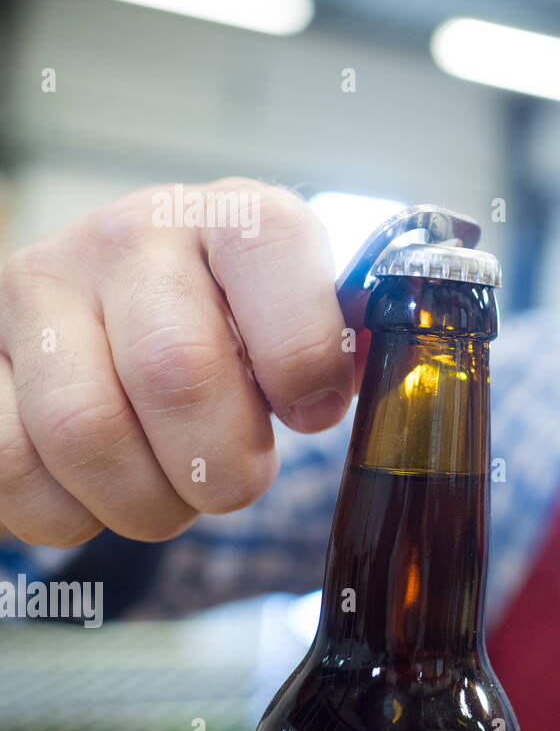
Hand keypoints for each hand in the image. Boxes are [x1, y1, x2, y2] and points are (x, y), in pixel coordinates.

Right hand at [0, 178, 353, 546]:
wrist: (135, 301)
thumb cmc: (243, 326)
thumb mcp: (308, 317)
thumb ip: (342, 348)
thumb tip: (354, 404)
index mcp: (236, 216)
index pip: (275, 263)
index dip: (303, 364)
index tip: (312, 414)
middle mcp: (132, 234)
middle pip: (175, 371)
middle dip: (223, 466)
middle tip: (236, 482)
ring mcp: (40, 284)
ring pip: (84, 430)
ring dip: (146, 501)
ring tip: (172, 492)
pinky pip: (6, 463)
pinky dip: (66, 514)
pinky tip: (100, 493)